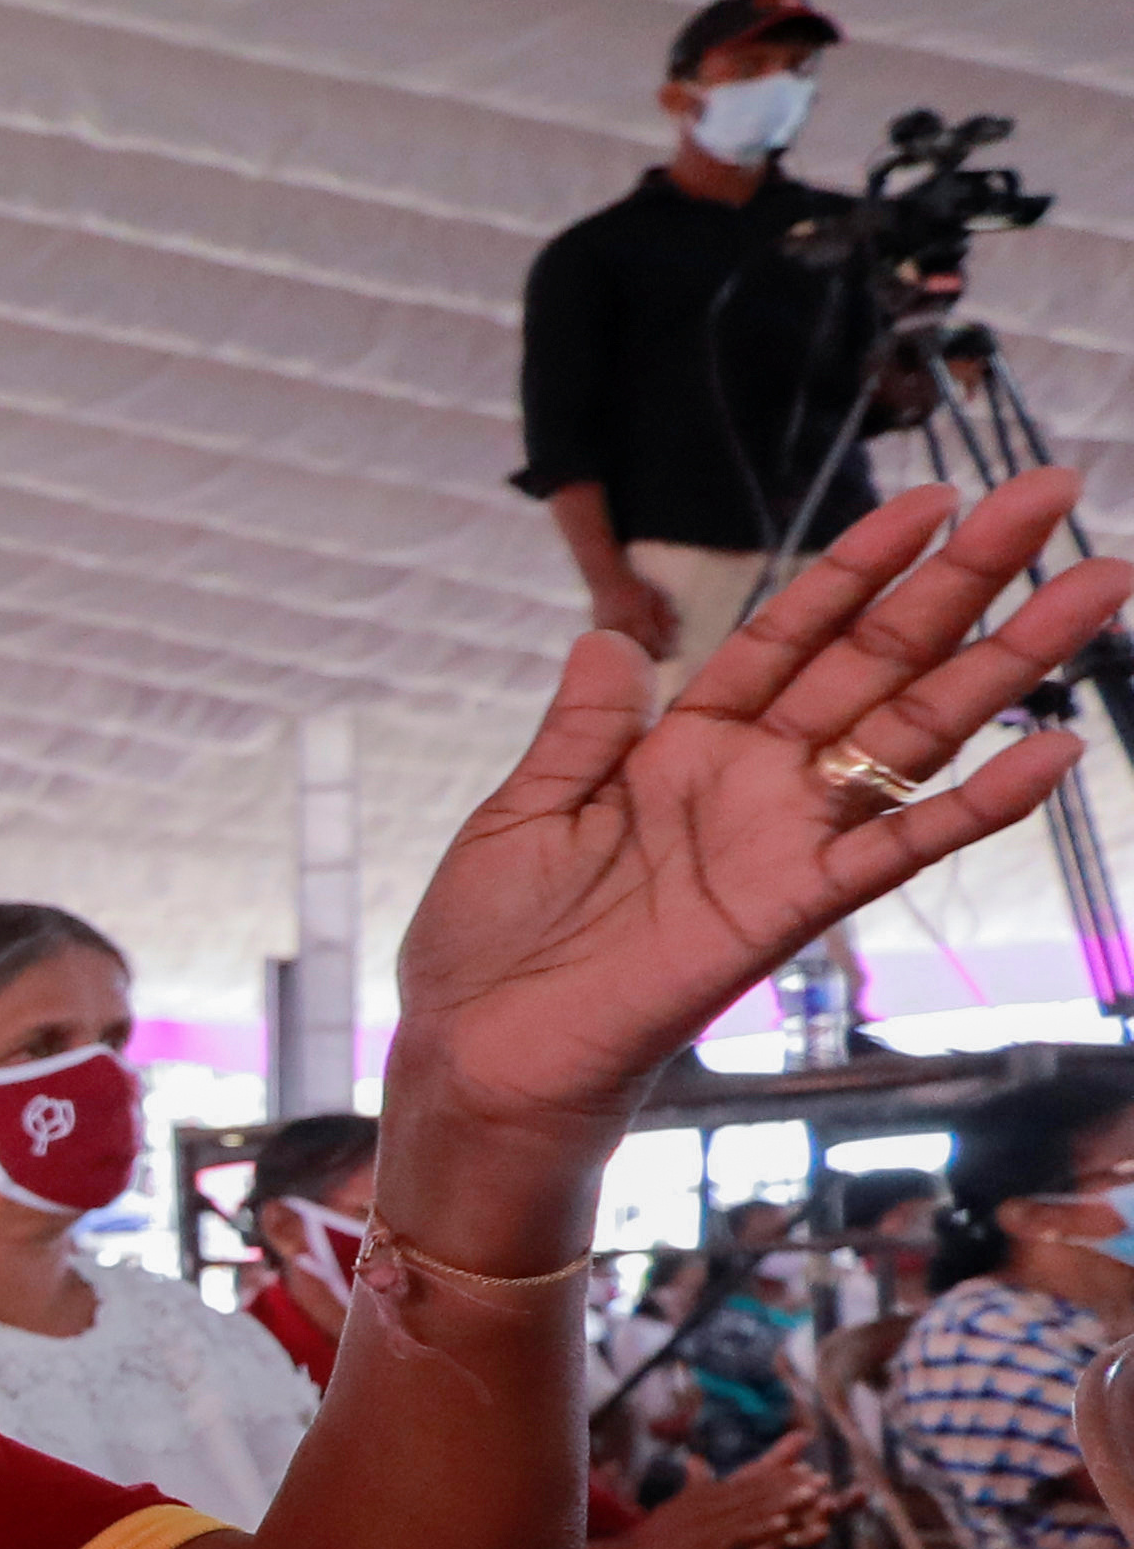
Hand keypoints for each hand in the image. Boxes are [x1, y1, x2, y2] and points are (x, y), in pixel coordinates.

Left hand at [399, 471, 1129, 1139]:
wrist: (478, 1058)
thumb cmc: (490, 946)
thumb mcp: (524, 813)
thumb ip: (581, 730)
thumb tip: (607, 634)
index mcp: (681, 749)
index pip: (789, 636)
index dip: (857, 568)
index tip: (932, 499)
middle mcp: (751, 782)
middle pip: (878, 659)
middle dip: (965, 578)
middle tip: (1052, 490)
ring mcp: (781, 840)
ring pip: (916, 730)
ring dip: (1008, 659)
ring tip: (1098, 579)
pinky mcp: (790, 909)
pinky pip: (900, 848)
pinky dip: (977, 805)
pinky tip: (1052, 752)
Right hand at [596, 1435, 833, 1548]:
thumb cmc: (654, 1531)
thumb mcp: (676, 1502)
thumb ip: (692, 1482)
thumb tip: (696, 1459)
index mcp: (707, 1495)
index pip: (748, 1482)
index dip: (779, 1476)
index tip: (805, 1469)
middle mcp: (711, 1504)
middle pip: (757, 1493)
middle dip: (790, 1486)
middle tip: (820, 1479)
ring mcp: (711, 1525)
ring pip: (754, 1511)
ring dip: (784, 1502)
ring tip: (811, 1496)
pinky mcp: (708, 1545)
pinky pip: (742, 1534)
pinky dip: (763, 1527)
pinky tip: (784, 1523)